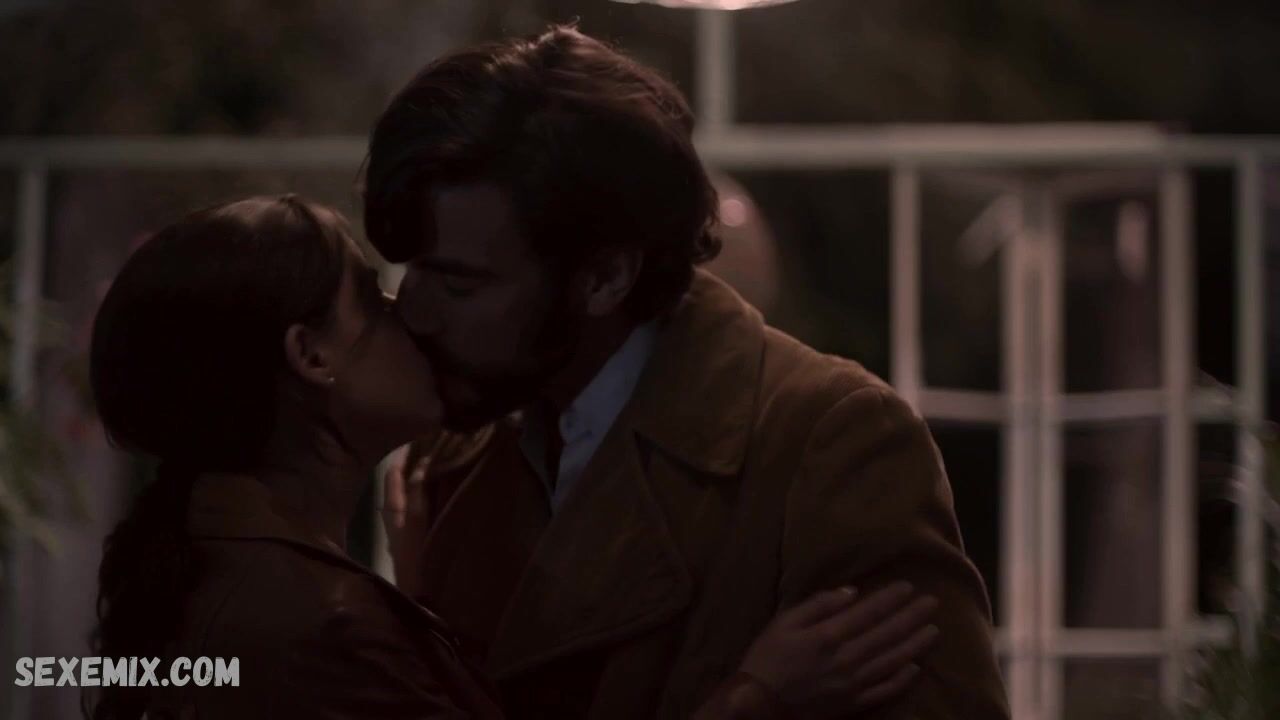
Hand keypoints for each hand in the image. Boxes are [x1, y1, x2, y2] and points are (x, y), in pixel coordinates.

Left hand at [381, 450, 432, 596]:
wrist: (415, 587)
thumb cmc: (417, 551)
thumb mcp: (419, 516)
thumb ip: (418, 489)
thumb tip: (422, 462)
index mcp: (392, 504)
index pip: (394, 471)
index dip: (404, 454)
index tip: (418, 437)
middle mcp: (391, 510)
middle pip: (396, 479)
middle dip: (409, 462)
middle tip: (427, 445)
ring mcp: (398, 521)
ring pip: (402, 490)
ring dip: (414, 475)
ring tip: (431, 460)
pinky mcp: (406, 530)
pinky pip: (409, 500)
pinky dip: (418, 488)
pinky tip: (431, 487)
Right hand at [738, 582, 938, 717]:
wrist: (759, 705)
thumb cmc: (767, 658)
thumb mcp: (783, 623)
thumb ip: (817, 606)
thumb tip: (851, 592)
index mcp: (828, 635)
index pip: (868, 612)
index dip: (890, 599)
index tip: (908, 587)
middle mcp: (847, 659)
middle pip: (887, 634)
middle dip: (911, 617)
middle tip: (932, 603)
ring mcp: (853, 684)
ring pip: (892, 660)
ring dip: (915, 644)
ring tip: (933, 630)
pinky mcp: (853, 704)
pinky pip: (884, 691)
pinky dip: (902, 679)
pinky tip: (915, 668)